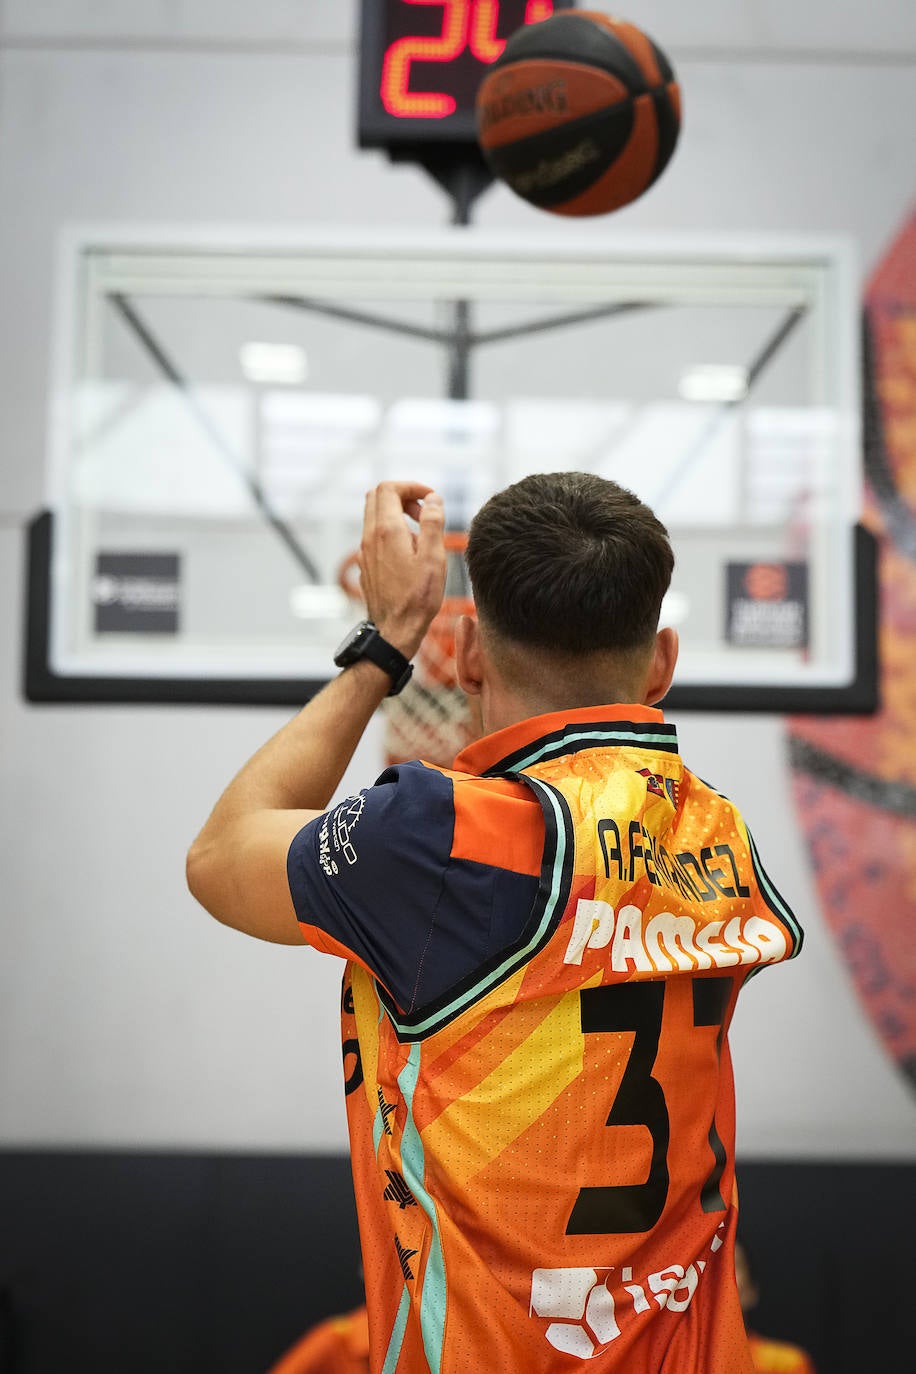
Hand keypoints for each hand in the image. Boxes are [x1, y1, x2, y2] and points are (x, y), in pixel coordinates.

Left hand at [359, 482, 446, 658]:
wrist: (395, 630)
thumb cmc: (417, 598)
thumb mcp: (433, 557)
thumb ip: (432, 523)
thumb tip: (433, 498)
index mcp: (386, 530)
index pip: (389, 488)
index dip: (411, 486)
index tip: (431, 499)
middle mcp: (370, 537)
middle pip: (377, 496)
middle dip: (402, 495)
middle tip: (424, 512)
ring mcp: (365, 551)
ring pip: (374, 516)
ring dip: (397, 514)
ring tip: (421, 535)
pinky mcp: (367, 564)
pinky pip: (375, 536)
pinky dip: (392, 532)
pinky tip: (410, 554)